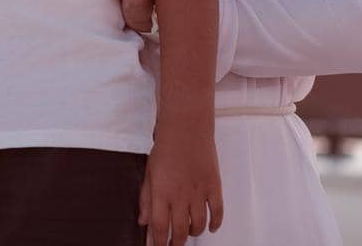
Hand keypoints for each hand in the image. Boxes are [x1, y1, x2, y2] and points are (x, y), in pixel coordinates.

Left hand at [140, 126, 221, 245]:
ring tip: (189, 233)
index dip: (159, 243)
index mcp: (161, 192)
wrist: (186, 128)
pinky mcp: (214, 187)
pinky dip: (215, 223)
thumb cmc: (166, 148)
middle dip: (177, 243)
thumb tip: (143, 221)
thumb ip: (146, 199)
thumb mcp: (149, 173)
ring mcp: (199, 192)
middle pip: (180, 231)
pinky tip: (210, 227)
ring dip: (194, 233)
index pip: (160, 227)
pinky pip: (218, 212)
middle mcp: (180, 196)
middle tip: (174, 245)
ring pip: (198, 225)